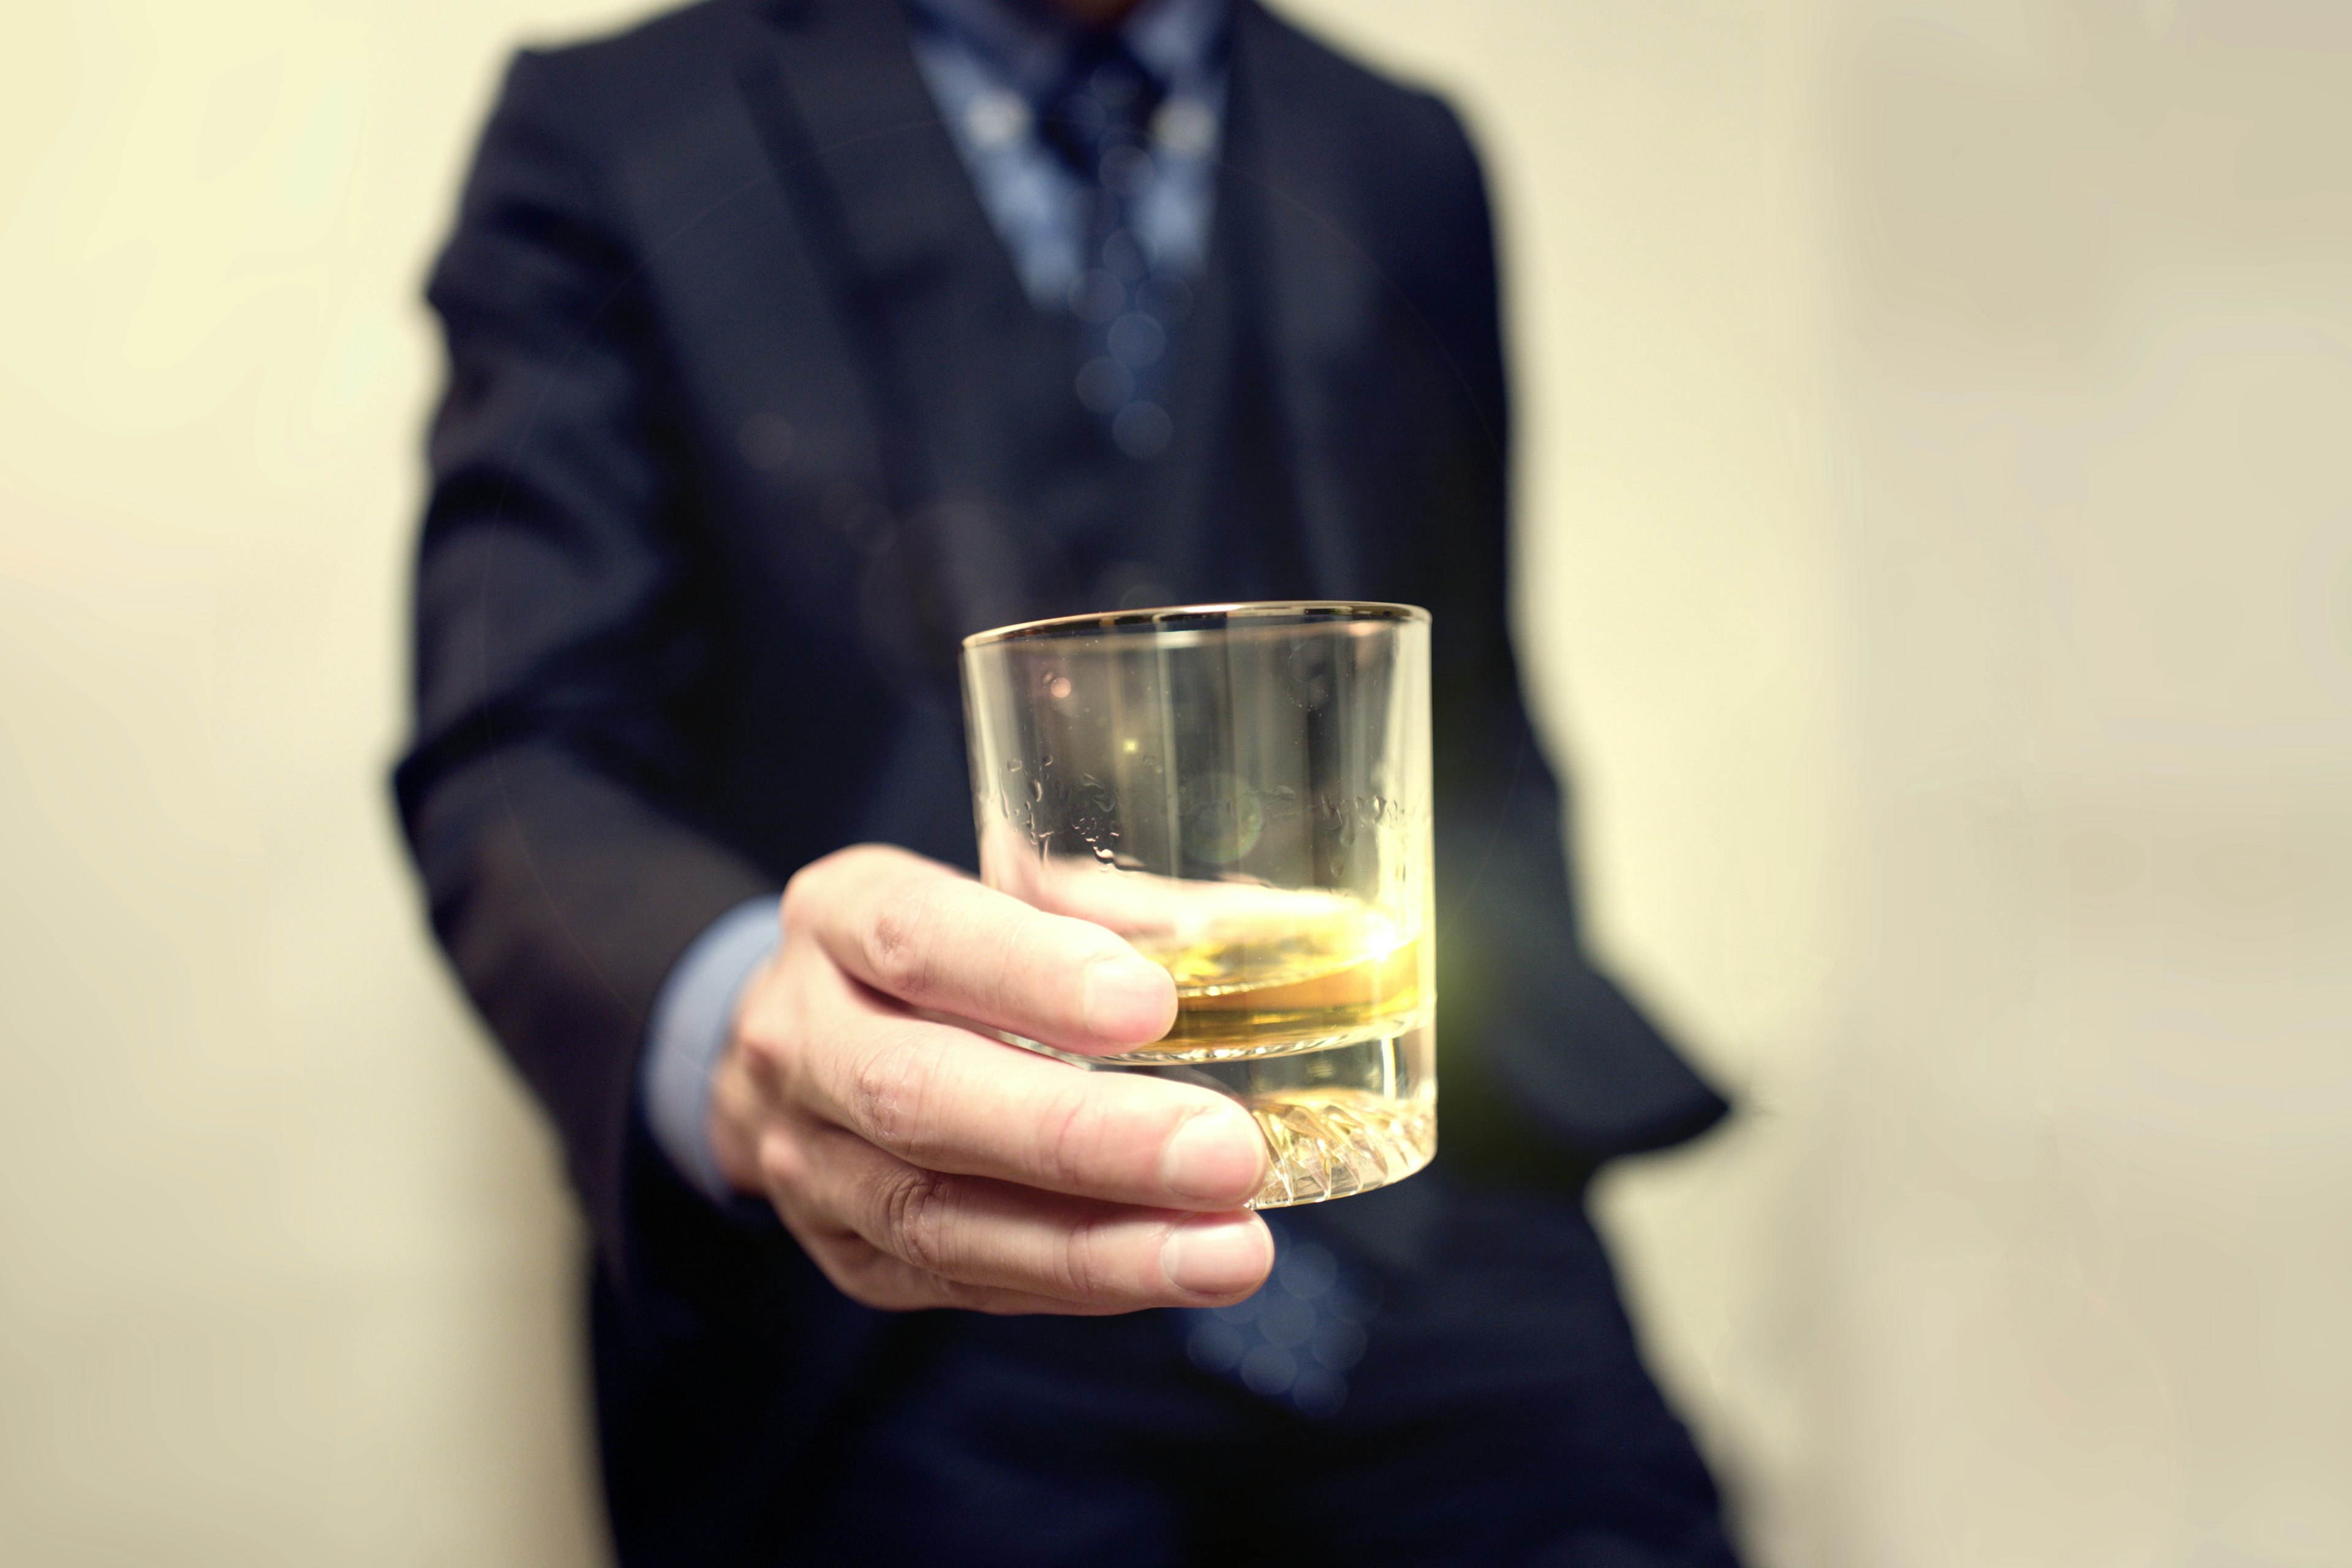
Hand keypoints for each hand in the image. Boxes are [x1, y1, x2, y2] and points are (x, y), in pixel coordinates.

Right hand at [707, 844, 1273, 1313]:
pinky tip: (1168, 1272)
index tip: (1152, 1006)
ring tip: (1228, 1252)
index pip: (922, 941)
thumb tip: (1277, 932)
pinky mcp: (844, 1254)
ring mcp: (806, 1160)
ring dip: (1097, 1248)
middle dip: (1084, 1138)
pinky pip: (959, 1281)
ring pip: (937, 1217)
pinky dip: (1074, 1283)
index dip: (1033, 975)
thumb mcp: (1001, 895)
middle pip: (922, 1096)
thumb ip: (1123, 913)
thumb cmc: (940, 954)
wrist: (801, 1046)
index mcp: (841, 917)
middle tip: (1226, 1155)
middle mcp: (801, 1038)